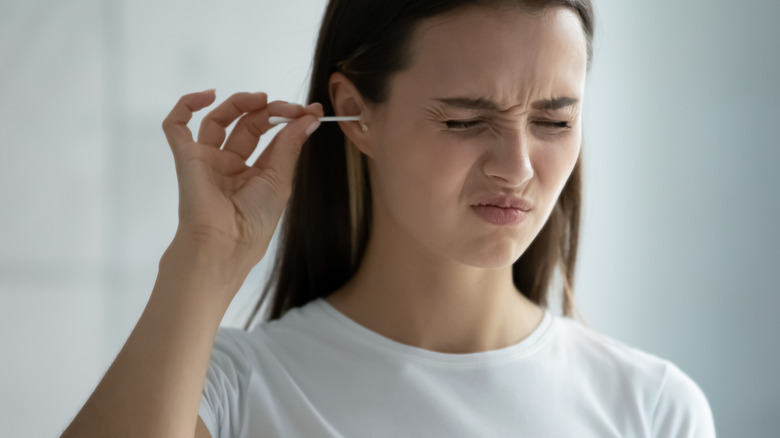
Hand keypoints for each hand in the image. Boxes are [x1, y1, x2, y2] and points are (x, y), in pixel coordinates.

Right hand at [161, 89, 322, 275]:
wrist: (222, 245)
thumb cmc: (253, 223)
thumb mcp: (280, 181)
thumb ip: (290, 146)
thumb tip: (310, 118)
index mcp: (256, 174)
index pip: (271, 137)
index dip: (289, 120)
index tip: (310, 111)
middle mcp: (231, 165)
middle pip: (248, 124)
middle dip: (270, 110)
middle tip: (288, 107)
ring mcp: (208, 160)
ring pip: (218, 120)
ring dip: (239, 103)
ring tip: (259, 99)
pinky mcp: (186, 158)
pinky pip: (177, 126)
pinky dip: (187, 105)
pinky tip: (207, 96)